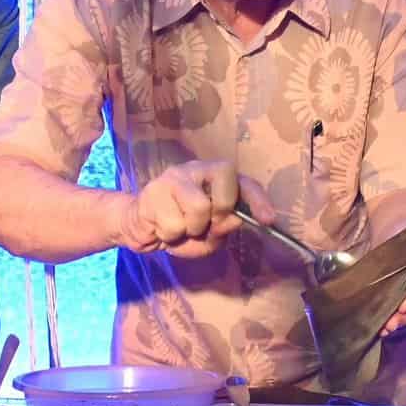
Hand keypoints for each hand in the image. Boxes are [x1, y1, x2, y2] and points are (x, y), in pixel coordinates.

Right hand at [116, 161, 273, 258]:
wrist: (138, 226)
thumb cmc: (179, 228)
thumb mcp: (208, 236)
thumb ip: (223, 228)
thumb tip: (233, 219)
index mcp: (216, 178)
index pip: (243, 183)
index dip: (258, 200)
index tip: (268, 220)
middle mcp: (197, 169)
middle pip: (223, 196)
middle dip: (217, 219)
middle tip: (201, 227)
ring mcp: (174, 177)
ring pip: (198, 210)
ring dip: (190, 230)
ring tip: (178, 228)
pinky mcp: (153, 190)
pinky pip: (173, 223)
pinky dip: (169, 235)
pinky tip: (162, 228)